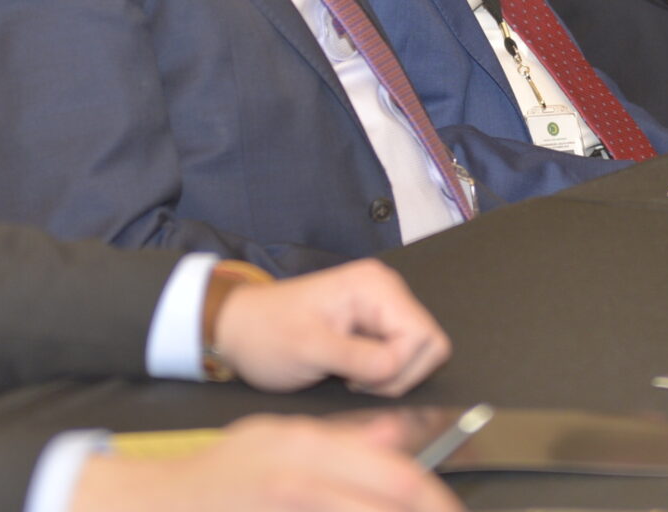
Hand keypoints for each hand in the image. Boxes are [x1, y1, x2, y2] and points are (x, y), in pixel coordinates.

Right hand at [73, 413, 461, 511]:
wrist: (161, 502)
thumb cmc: (221, 475)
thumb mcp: (279, 438)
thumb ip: (341, 440)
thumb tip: (398, 436)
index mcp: (308, 445)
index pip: (397, 475)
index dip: (434, 499)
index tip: (449, 510)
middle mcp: (302, 475)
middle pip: (392, 496)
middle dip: (429, 509)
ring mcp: (287, 502)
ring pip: (362, 510)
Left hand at [212, 260, 448, 396]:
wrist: (239, 329)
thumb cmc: (266, 334)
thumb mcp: (309, 349)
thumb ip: (358, 358)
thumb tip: (395, 369)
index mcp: (374, 286)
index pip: (424, 337)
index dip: (400, 369)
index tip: (359, 378)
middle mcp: (386, 290)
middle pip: (428, 345)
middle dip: (398, 374)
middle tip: (355, 380)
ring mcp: (382, 306)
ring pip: (418, 353)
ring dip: (390, 376)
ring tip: (350, 375)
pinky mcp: (375, 324)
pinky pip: (401, 355)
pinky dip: (383, 373)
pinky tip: (352, 372)